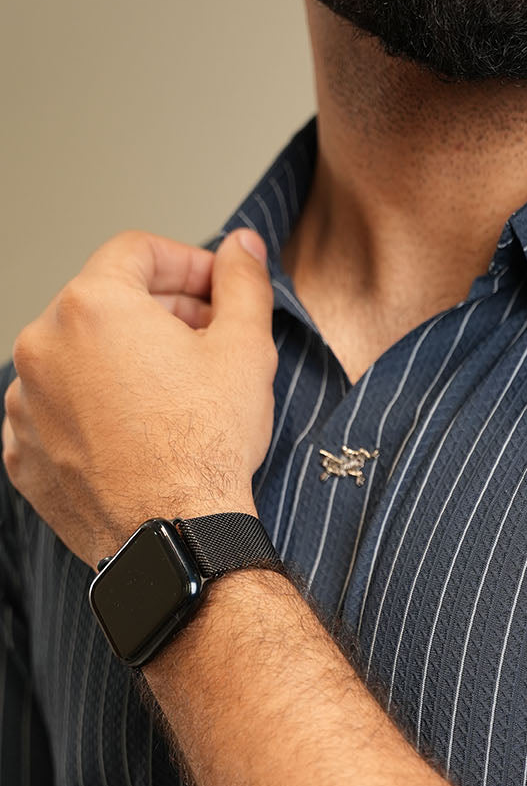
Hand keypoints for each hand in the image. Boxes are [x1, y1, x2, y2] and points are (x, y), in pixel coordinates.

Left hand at [1, 228, 276, 569]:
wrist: (176, 537)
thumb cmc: (205, 449)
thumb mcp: (245, 351)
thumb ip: (243, 285)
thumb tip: (244, 248)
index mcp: (92, 305)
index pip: (137, 253)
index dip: (187, 264)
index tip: (215, 290)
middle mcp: (42, 345)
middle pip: (103, 305)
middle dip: (157, 317)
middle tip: (205, 346)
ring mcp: (24, 403)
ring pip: (76, 361)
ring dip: (120, 366)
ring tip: (170, 399)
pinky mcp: (22, 453)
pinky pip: (55, 415)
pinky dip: (90, 415)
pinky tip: (135, 435)